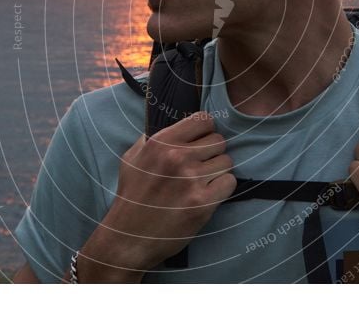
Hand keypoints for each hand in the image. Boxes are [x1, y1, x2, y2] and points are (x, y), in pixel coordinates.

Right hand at [86, 111, 235, 274]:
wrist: (129, 237)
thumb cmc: (131, 197)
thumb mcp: (132, 159)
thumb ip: (150, 139)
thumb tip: (172, 126)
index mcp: (161, 142)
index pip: (203, 120)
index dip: (205, 131)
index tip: (200, 142)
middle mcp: (178, 157)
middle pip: (218, 141)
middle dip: (212, 153)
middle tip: (200, 167)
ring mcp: (192, 179)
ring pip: (226, 161)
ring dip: (218, 171)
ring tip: (202, 183)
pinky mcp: (203, 202)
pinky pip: (230, 182)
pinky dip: (222, 188)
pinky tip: (208, 195)